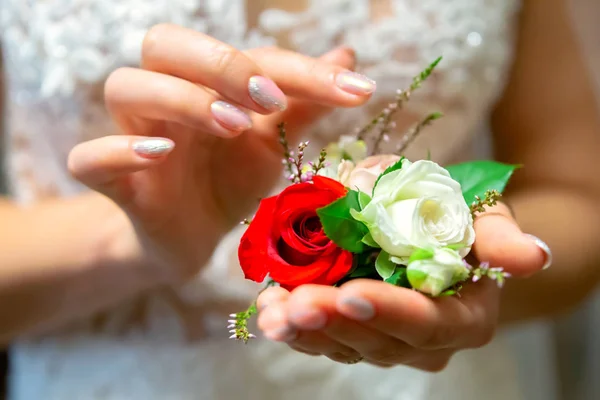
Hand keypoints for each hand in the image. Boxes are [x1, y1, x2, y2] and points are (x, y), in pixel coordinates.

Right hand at [67, 24, 373, 282]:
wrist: (194, 238)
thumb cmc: (229, 181)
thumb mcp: (274, 143)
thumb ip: (304, 102)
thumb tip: (347, 57)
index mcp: (205, 83)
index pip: (248, 55)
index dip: (299, 68)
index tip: (353, 90)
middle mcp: (165, 98)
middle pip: (164, 44)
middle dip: (221, 64)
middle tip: (270, 101)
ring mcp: (134, 137)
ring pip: (126, 87)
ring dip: (182, 99)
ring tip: (232, 126)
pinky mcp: (114, 185)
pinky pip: (88, 158)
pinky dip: (117, 151)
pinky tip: (159, 155)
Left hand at [256, 203, 550, 369]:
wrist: (435, 229)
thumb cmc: (462, 220)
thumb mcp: (484, 217)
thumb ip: (501, 239)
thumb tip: (532, 257)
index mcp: (462, 318)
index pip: (427, 324)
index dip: (390, 313)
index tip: (352, 294)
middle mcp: (422, 341)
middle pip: (377, 341)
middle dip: (335, 323)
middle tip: (298, 303)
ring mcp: (383, 339)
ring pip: (342, 344)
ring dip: (305, 329)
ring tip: (273, 311)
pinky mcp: (350, 331)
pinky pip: (321, 335)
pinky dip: (292, 323)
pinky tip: (266, 308)